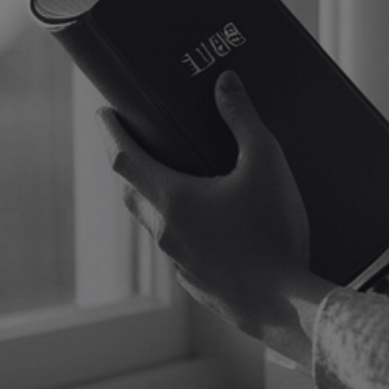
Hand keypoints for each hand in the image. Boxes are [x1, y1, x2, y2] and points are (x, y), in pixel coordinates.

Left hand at [98, 69, 328, 343]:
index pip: (122, 157)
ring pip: (152, 221)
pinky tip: (206, 224)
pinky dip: (179, 227)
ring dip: (152, 196)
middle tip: (134, 140)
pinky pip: (177, 247)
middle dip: (127, 162)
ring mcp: (178, 262)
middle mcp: (165, 231)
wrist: (285, 307)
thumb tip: (225, 81)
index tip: (103, 111)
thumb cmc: (273, 232)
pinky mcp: (197, 282)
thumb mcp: (265, 164)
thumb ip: (243, 119)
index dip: (109, 130)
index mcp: (171, 199)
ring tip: (173, 178)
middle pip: (130, 190)